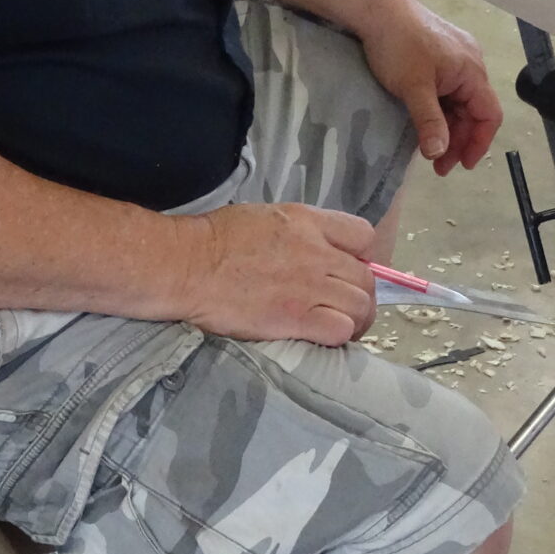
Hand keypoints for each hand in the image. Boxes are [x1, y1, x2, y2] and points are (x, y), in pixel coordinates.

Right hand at [180, 203, 377, 345]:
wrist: (188, 265)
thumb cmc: (216, 239)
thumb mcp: (267, 217)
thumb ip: (300, 231)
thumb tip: (316, 247)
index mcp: (308, 222)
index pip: (364, 236)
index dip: (361, 256)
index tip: (346, 270)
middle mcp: (316, 253)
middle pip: (366, 278)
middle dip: (361, 294)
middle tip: (345, 307)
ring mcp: (309, 287)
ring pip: (360, 307)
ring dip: (355, 319)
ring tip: (340, 326)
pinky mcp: (296, 318)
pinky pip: (340, 330)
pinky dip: (338, 336)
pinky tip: (322, 336)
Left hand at [357, 0, 502, 176]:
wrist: (377, 8)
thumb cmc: (398, 45)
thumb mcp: (413, 87)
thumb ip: (429, 121)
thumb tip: (439, 154)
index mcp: (472, 70)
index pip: (489, 114)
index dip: (479, 143)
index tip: (462, 165)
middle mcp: (470, 64)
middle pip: (474, 111)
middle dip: (459, 139)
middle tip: (438, 165)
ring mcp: (455, 59)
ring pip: (459, 102)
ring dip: (448, 127)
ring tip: (431, 149)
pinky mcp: (439, 56)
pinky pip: (448, 91)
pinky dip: (440, 111)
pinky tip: (426, 123)